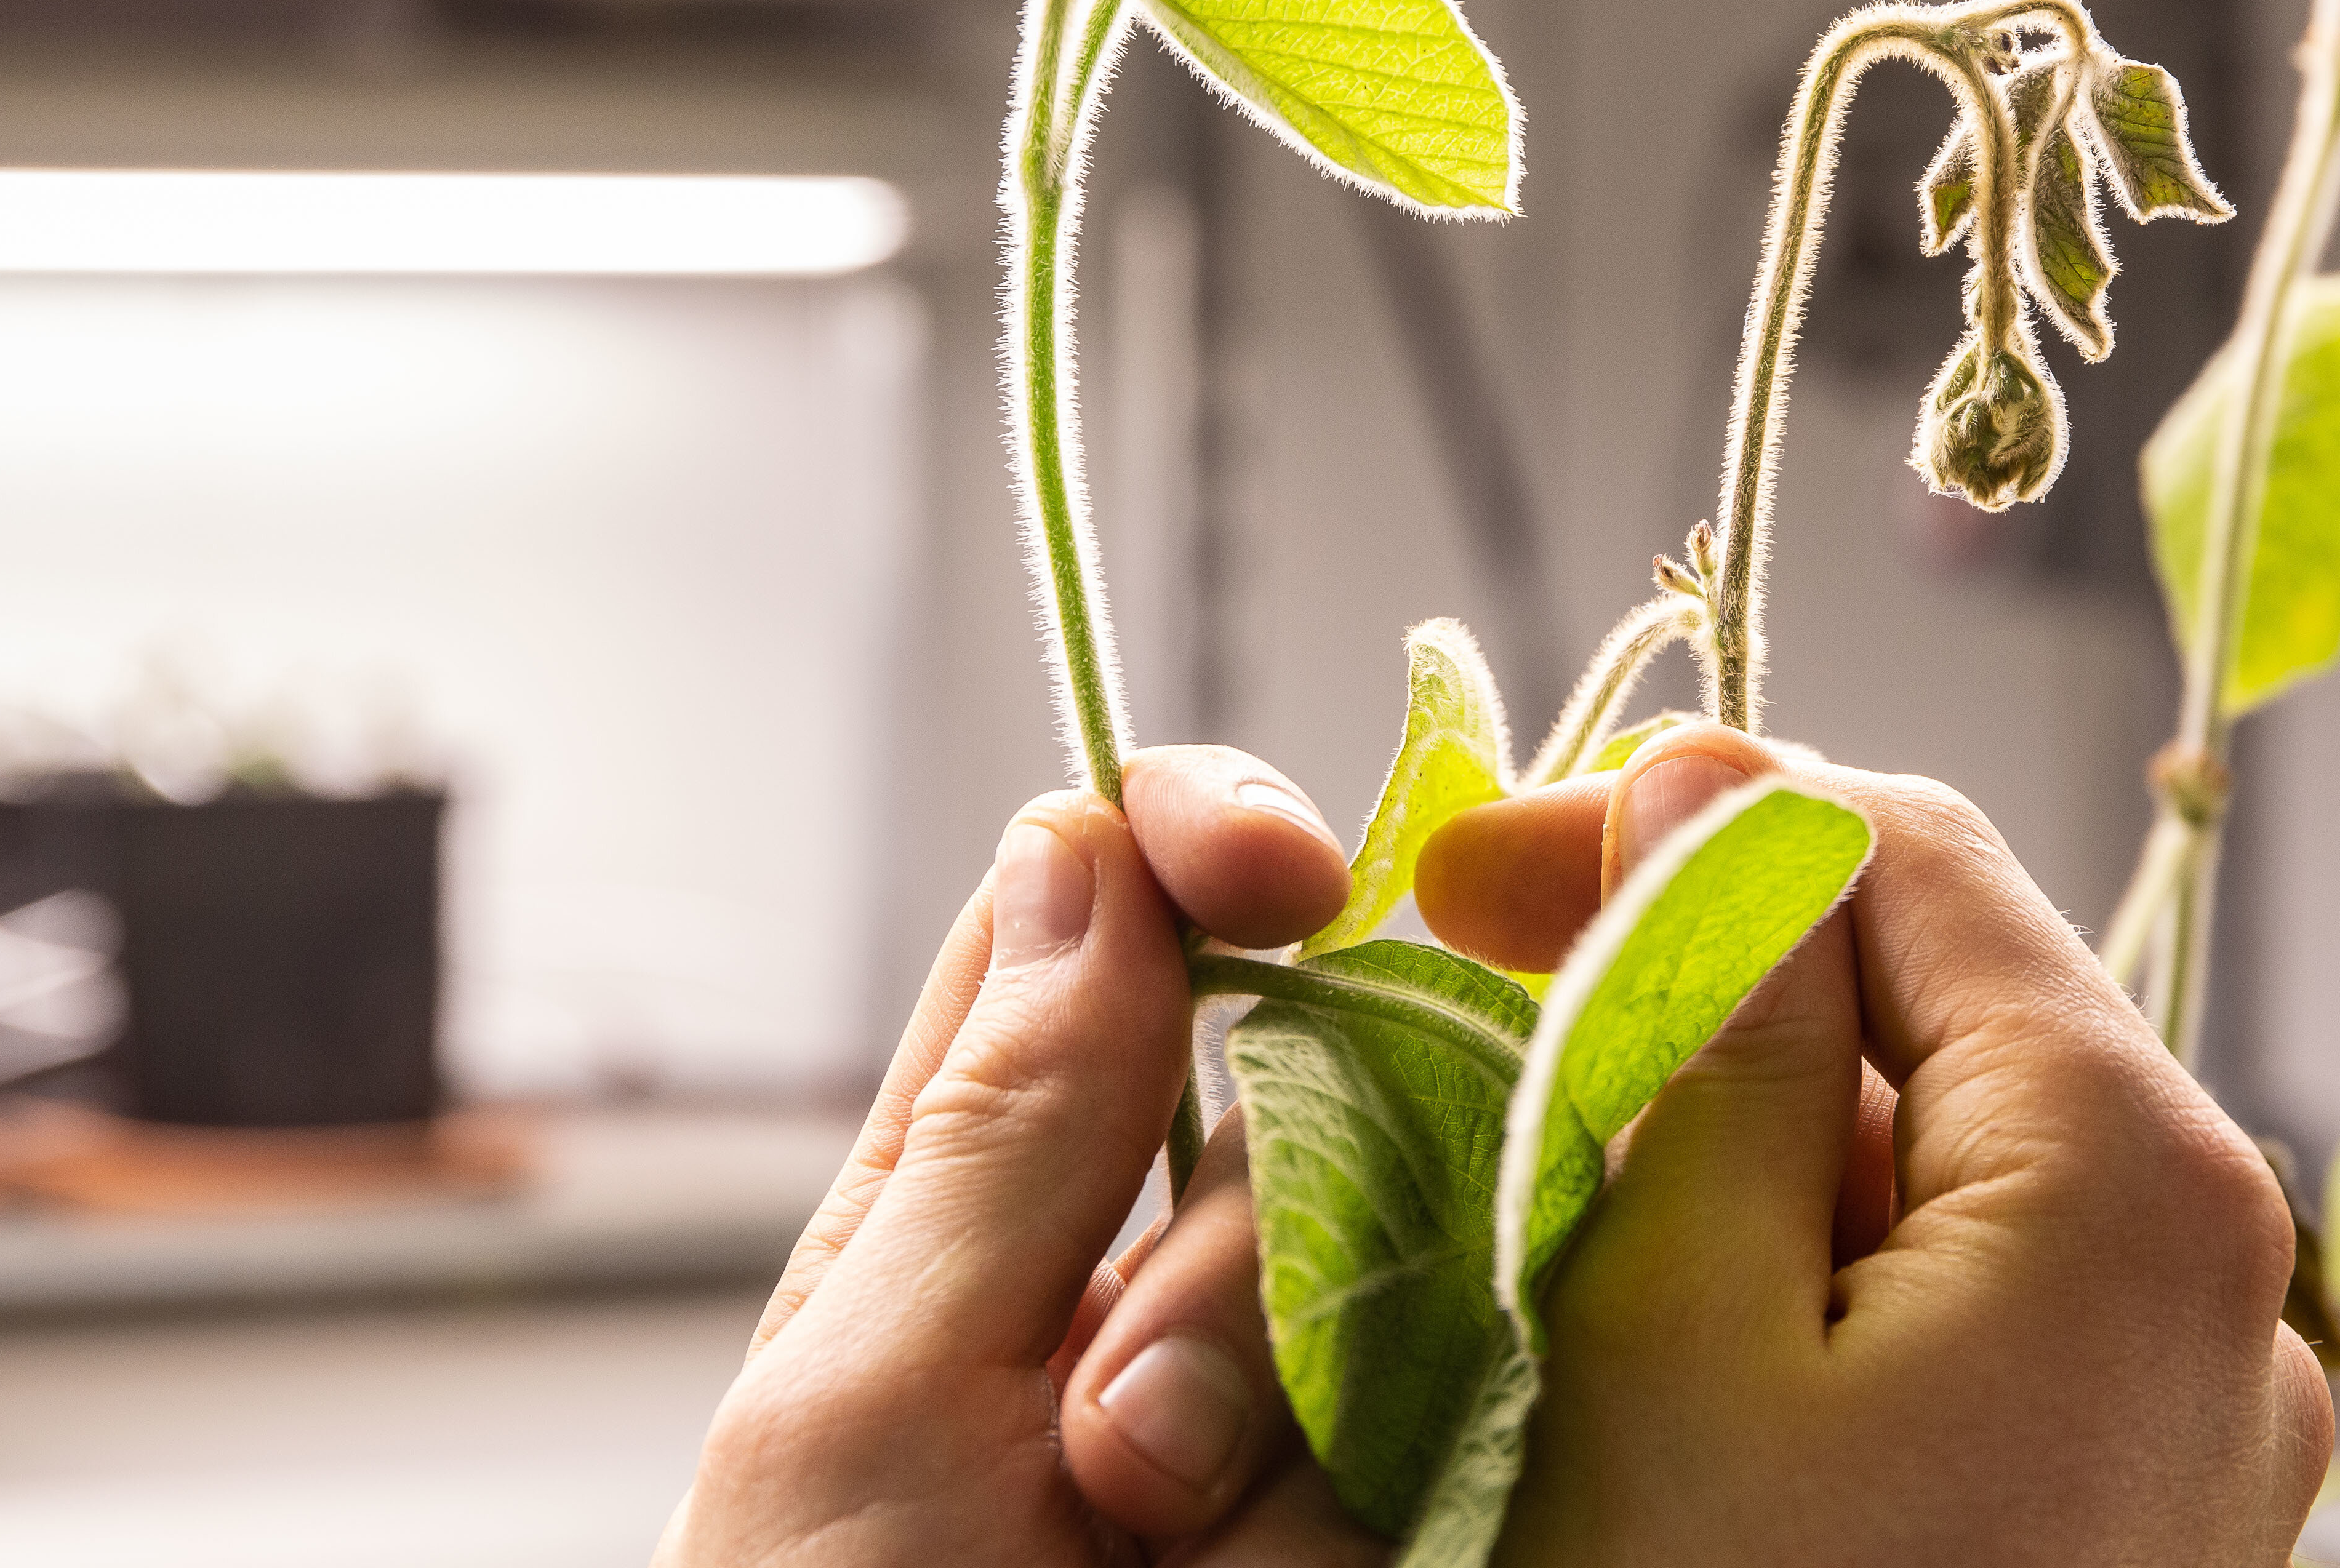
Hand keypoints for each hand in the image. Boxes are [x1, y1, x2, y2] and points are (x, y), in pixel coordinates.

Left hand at [663, 746, 1373, 1566]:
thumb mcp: (872, 1412)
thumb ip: (1003, 1135)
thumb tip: (1083, 840)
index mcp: (969, 1213)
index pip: (1108, 927)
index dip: (1198, 850)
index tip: (1281, 872)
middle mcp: (1150, 1283)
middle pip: (1295, 1106)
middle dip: (1221, 1291)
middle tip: (1117, 1476)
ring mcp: (1288, 1403)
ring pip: (1398, 1273)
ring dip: (1284, 1453)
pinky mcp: (1406, 1499)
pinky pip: (1467, 1426)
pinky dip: (1378, 1525)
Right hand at [1410, 725, 2332, 1567]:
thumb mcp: (1676, 1322)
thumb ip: (1718, 1020)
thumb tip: (1711, 781)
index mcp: (2137, 1172)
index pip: (1897, 855)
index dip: (1669, 820)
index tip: (1465, 870)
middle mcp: (2222, 1263)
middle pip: (1934, 995)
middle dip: (1697, 969)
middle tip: (1476, 998)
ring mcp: (2197, 1391)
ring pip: (1943, 1143)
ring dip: (1744, 1115)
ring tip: (1546, 1164)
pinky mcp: (2139, 1484)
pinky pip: (1979, 1285)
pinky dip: (1820, 1250)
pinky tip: (1671, 1303)